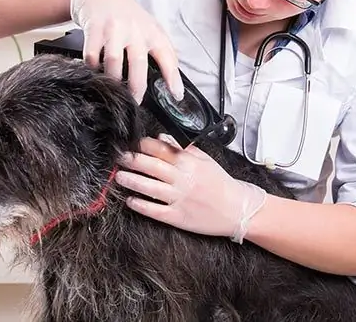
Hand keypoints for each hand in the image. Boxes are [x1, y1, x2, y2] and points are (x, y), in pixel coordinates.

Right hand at [70, 0, 183, 102]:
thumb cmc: (127, 15)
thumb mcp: (150, 27)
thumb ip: (162, 49)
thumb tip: (174, 79)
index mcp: (152, 31)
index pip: (167, 56)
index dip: (173, 78)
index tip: (176, 95)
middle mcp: (134, 29)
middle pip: (138, 63)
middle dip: (137, 87)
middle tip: (135, 102)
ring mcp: (113, 28)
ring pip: (113, 61)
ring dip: (113, 79)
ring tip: (113, 88)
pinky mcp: (94, 28)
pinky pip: (92, 55)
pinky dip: (92, 67)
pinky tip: (95, 70)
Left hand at [116, 135, 267, 242]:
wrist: (238, 209)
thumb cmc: (220, 183)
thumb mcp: (205, 160)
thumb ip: (182, 148)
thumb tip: (161, 138)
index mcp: (189, 162)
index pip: (161, 149)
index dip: (143, 145)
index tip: (131, 143)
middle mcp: (183, 179)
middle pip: (151, 166)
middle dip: (132, 161)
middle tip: (118, 158)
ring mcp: (180, 198)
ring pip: (150, 187)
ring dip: (132, 181)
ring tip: (118, 177)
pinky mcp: (178, 217)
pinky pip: (155, 210)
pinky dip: (141, 205)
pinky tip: (130, 201)